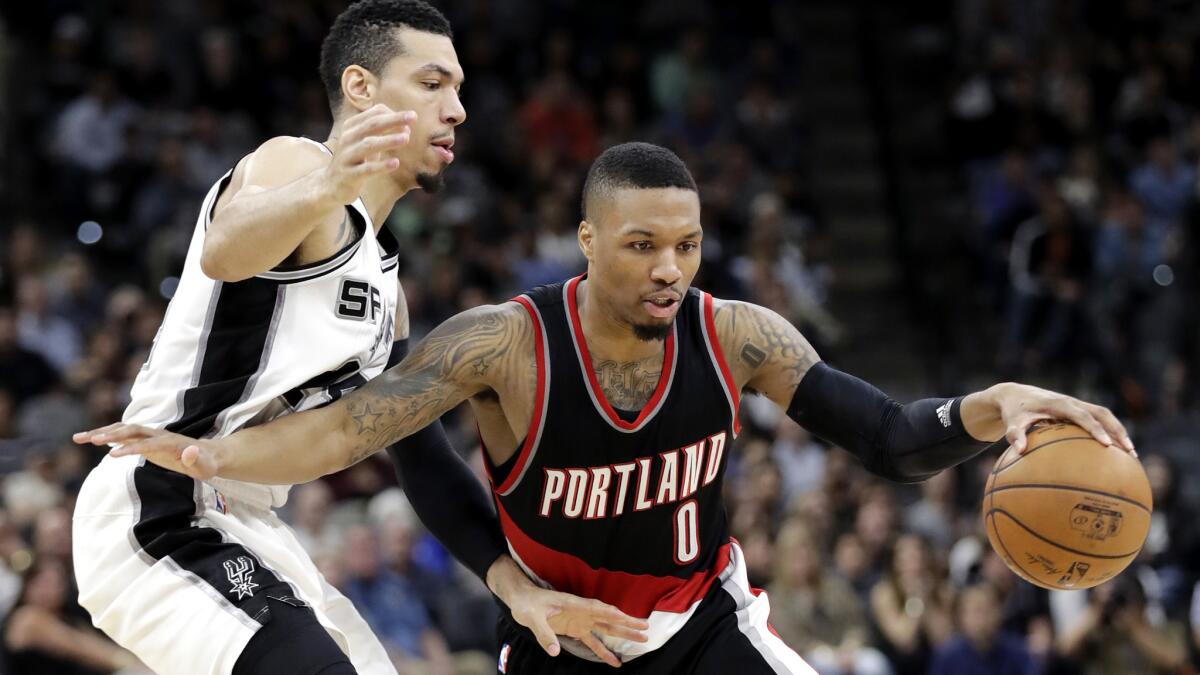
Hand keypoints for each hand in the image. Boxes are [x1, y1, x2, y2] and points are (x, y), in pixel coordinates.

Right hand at [74, 423, 222, 480]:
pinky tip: (89, 439)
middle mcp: (158, 435)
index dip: (130, 449)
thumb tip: (190, 452)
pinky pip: (123, 435)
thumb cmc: (206, 464)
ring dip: (101, 432)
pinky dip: (107, 435)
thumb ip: (197, 459)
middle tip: (89, 440)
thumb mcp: (205, 466)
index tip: (112, 455)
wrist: (207, 454)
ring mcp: (150, 435)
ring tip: (77, 438)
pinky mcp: (145, 440)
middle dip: (110, 434)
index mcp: (170, 442)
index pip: (146, 444)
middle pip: (131, 431)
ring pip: (123, 429)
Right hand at [322, 104, 414, 204]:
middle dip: (394, 120)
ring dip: (388, 140)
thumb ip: (382, 134)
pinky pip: (366, 169)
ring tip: (406, 138)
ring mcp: (347, 156)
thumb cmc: (355, 160)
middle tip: (413, 117)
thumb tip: (406, 127)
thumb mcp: (365, 143)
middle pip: (373, 124)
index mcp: (352, 126)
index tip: (411, 119)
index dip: (394, 114)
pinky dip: (381, 165)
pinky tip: (395, 163)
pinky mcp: (349, 174)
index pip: (374, 113)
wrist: (331, 185)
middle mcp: (348, 138)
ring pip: (368, 144)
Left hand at [487, 557, 647, 666]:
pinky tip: (614, 662)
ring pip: (606, 628)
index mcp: (573, 604)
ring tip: (641, 639)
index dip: (614, 614)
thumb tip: (555, 651)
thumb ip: (543, 634)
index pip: (598, 609)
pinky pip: (593, 642)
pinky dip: (604, 651)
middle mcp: (581, 612)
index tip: (630, 618)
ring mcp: (580, 621)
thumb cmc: (527, 604)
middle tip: (646, 628)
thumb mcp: (531, 618)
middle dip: (627, 623)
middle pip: (608, 618)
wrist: (521, 599)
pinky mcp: (575, 629)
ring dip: (623, 634)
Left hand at [987, 383, 1134, 454]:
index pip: (1081, 416)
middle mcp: (1072, 402)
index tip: (1107, 444)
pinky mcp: (1078, 410)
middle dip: (1117, 430)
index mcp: (1059, 404)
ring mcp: (1077, 405)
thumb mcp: (1012, 422)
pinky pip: (1099, 420)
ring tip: (1131, 455)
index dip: (1095, 429)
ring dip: (1119, 431)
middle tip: (1130, 451)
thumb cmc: (1014, 411)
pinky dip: (1111, 432)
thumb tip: (1019, 451)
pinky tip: (1117, 453)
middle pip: (1102, 413)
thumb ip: (1014, 435)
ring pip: (1105, 416)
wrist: (1014, 394)